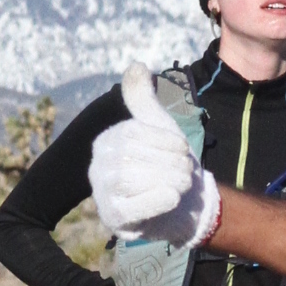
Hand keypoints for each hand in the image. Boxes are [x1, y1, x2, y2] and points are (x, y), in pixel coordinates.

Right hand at [87, 67, 220, 244]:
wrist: (185, 205)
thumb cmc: (168, 163)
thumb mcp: (159, 126)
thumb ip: (144, 99)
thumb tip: (136, 65)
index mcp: (106, 142)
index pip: (132, 134)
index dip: (163, 140)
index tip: (183, 149)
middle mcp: (97, 167)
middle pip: (130, 158)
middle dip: (168, 163)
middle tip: (188, 171)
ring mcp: (101, 195)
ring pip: (130, 181)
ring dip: (167, 181)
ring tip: (183, 184)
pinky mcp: (113, 219)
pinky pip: (131, 209)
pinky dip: (156, 201)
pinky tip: (172, 198)